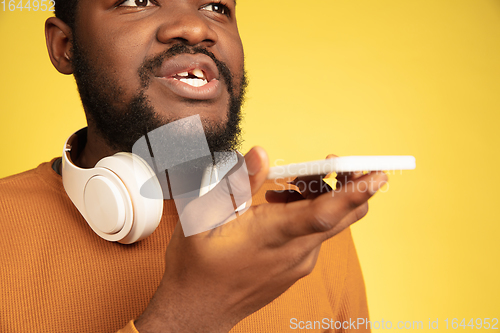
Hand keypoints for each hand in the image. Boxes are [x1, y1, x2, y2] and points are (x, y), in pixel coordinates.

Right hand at [135, 148, 387, 332]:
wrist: (197, 309)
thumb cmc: (197, 263)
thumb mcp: (204, 216)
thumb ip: (236, 182)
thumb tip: (260, 153)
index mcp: (272, 235)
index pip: (325, 214)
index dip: (355, 192)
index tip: (378, 174)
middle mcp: (295, 252)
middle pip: (342, 216)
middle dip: (349, 184)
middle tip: (333, 163)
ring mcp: (299, 263)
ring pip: (329, 224)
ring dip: (321, 197)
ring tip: (285, 187)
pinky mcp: (296, 268)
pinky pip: (315, 236)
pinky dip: (309, 214)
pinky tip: (279, 207)